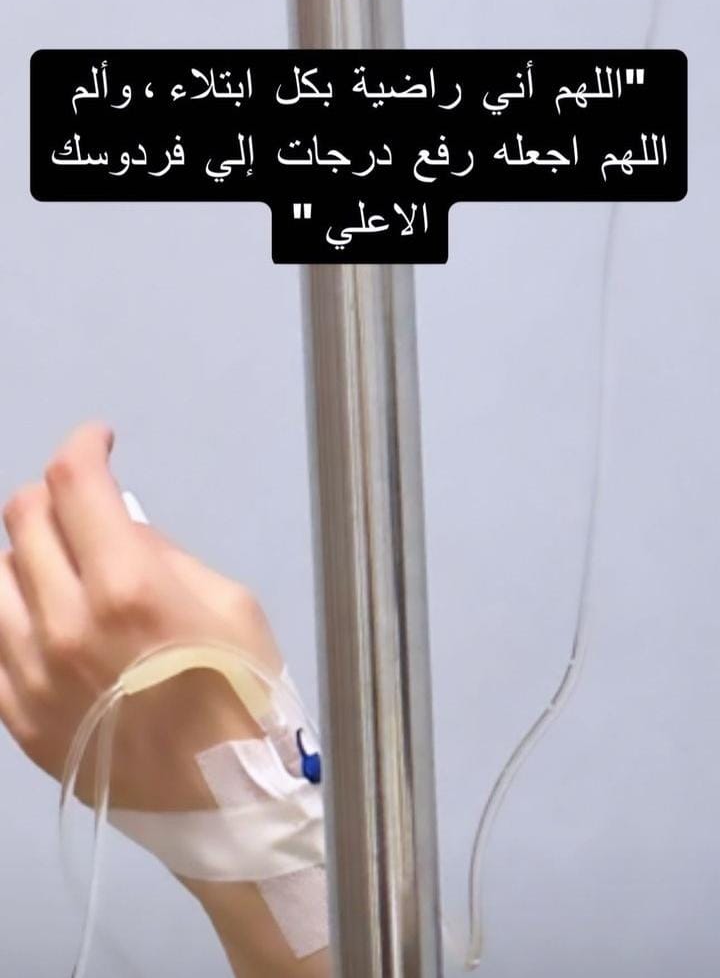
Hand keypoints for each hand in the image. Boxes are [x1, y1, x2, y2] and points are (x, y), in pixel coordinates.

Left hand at [0, 421, 283, 811]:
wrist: (228, 803)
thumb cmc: (243, 693)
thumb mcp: (229, 601)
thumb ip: (161, 553)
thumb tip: (117, 526)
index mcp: (127, 585)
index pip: (74, 482)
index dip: (85, 444)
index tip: (101, 442)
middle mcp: (63, 622)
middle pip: (22, 517)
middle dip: (55, 493)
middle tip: (86, 507)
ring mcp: (28, 673)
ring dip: (24, 553)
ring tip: (60, 567)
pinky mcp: (13, 714)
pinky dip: (14, 614)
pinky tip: (48, 621)